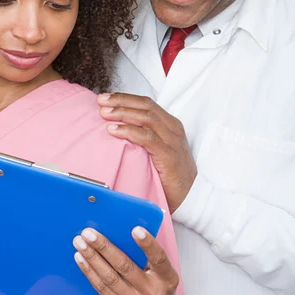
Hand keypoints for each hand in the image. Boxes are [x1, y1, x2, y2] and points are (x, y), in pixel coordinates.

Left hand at [73, 226, 178, 294]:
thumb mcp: (162, 275)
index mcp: (168, 279)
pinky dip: (90, 272)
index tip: (135, 229)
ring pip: (109, 278)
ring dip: (92, 258)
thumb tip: (123, 232)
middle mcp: (154, 293)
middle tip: (89, 233)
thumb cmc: (157, 289)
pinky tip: (81, 259)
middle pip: (125, 266)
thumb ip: (149, 258)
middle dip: (104, 247)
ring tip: (80, 243)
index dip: (148, 244)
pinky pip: (102, 289)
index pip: (159, 259)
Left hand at [97, 93, 195, 211]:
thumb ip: (143, 139)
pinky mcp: (169, 156)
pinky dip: (128, 131)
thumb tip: (115, 131)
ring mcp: (172, 141)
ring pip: (146, 118)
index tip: (105, 98)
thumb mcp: (156, 151)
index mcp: (170, 125)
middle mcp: (173, 129)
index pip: (146, 103)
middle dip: (121, 101)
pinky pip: (147, 138)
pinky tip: (113, 130)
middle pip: (145, 106)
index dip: (125, 98)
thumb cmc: (171, 176)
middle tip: (101, 101)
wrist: (193, 197)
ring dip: (123, 113)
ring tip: (104, 113)